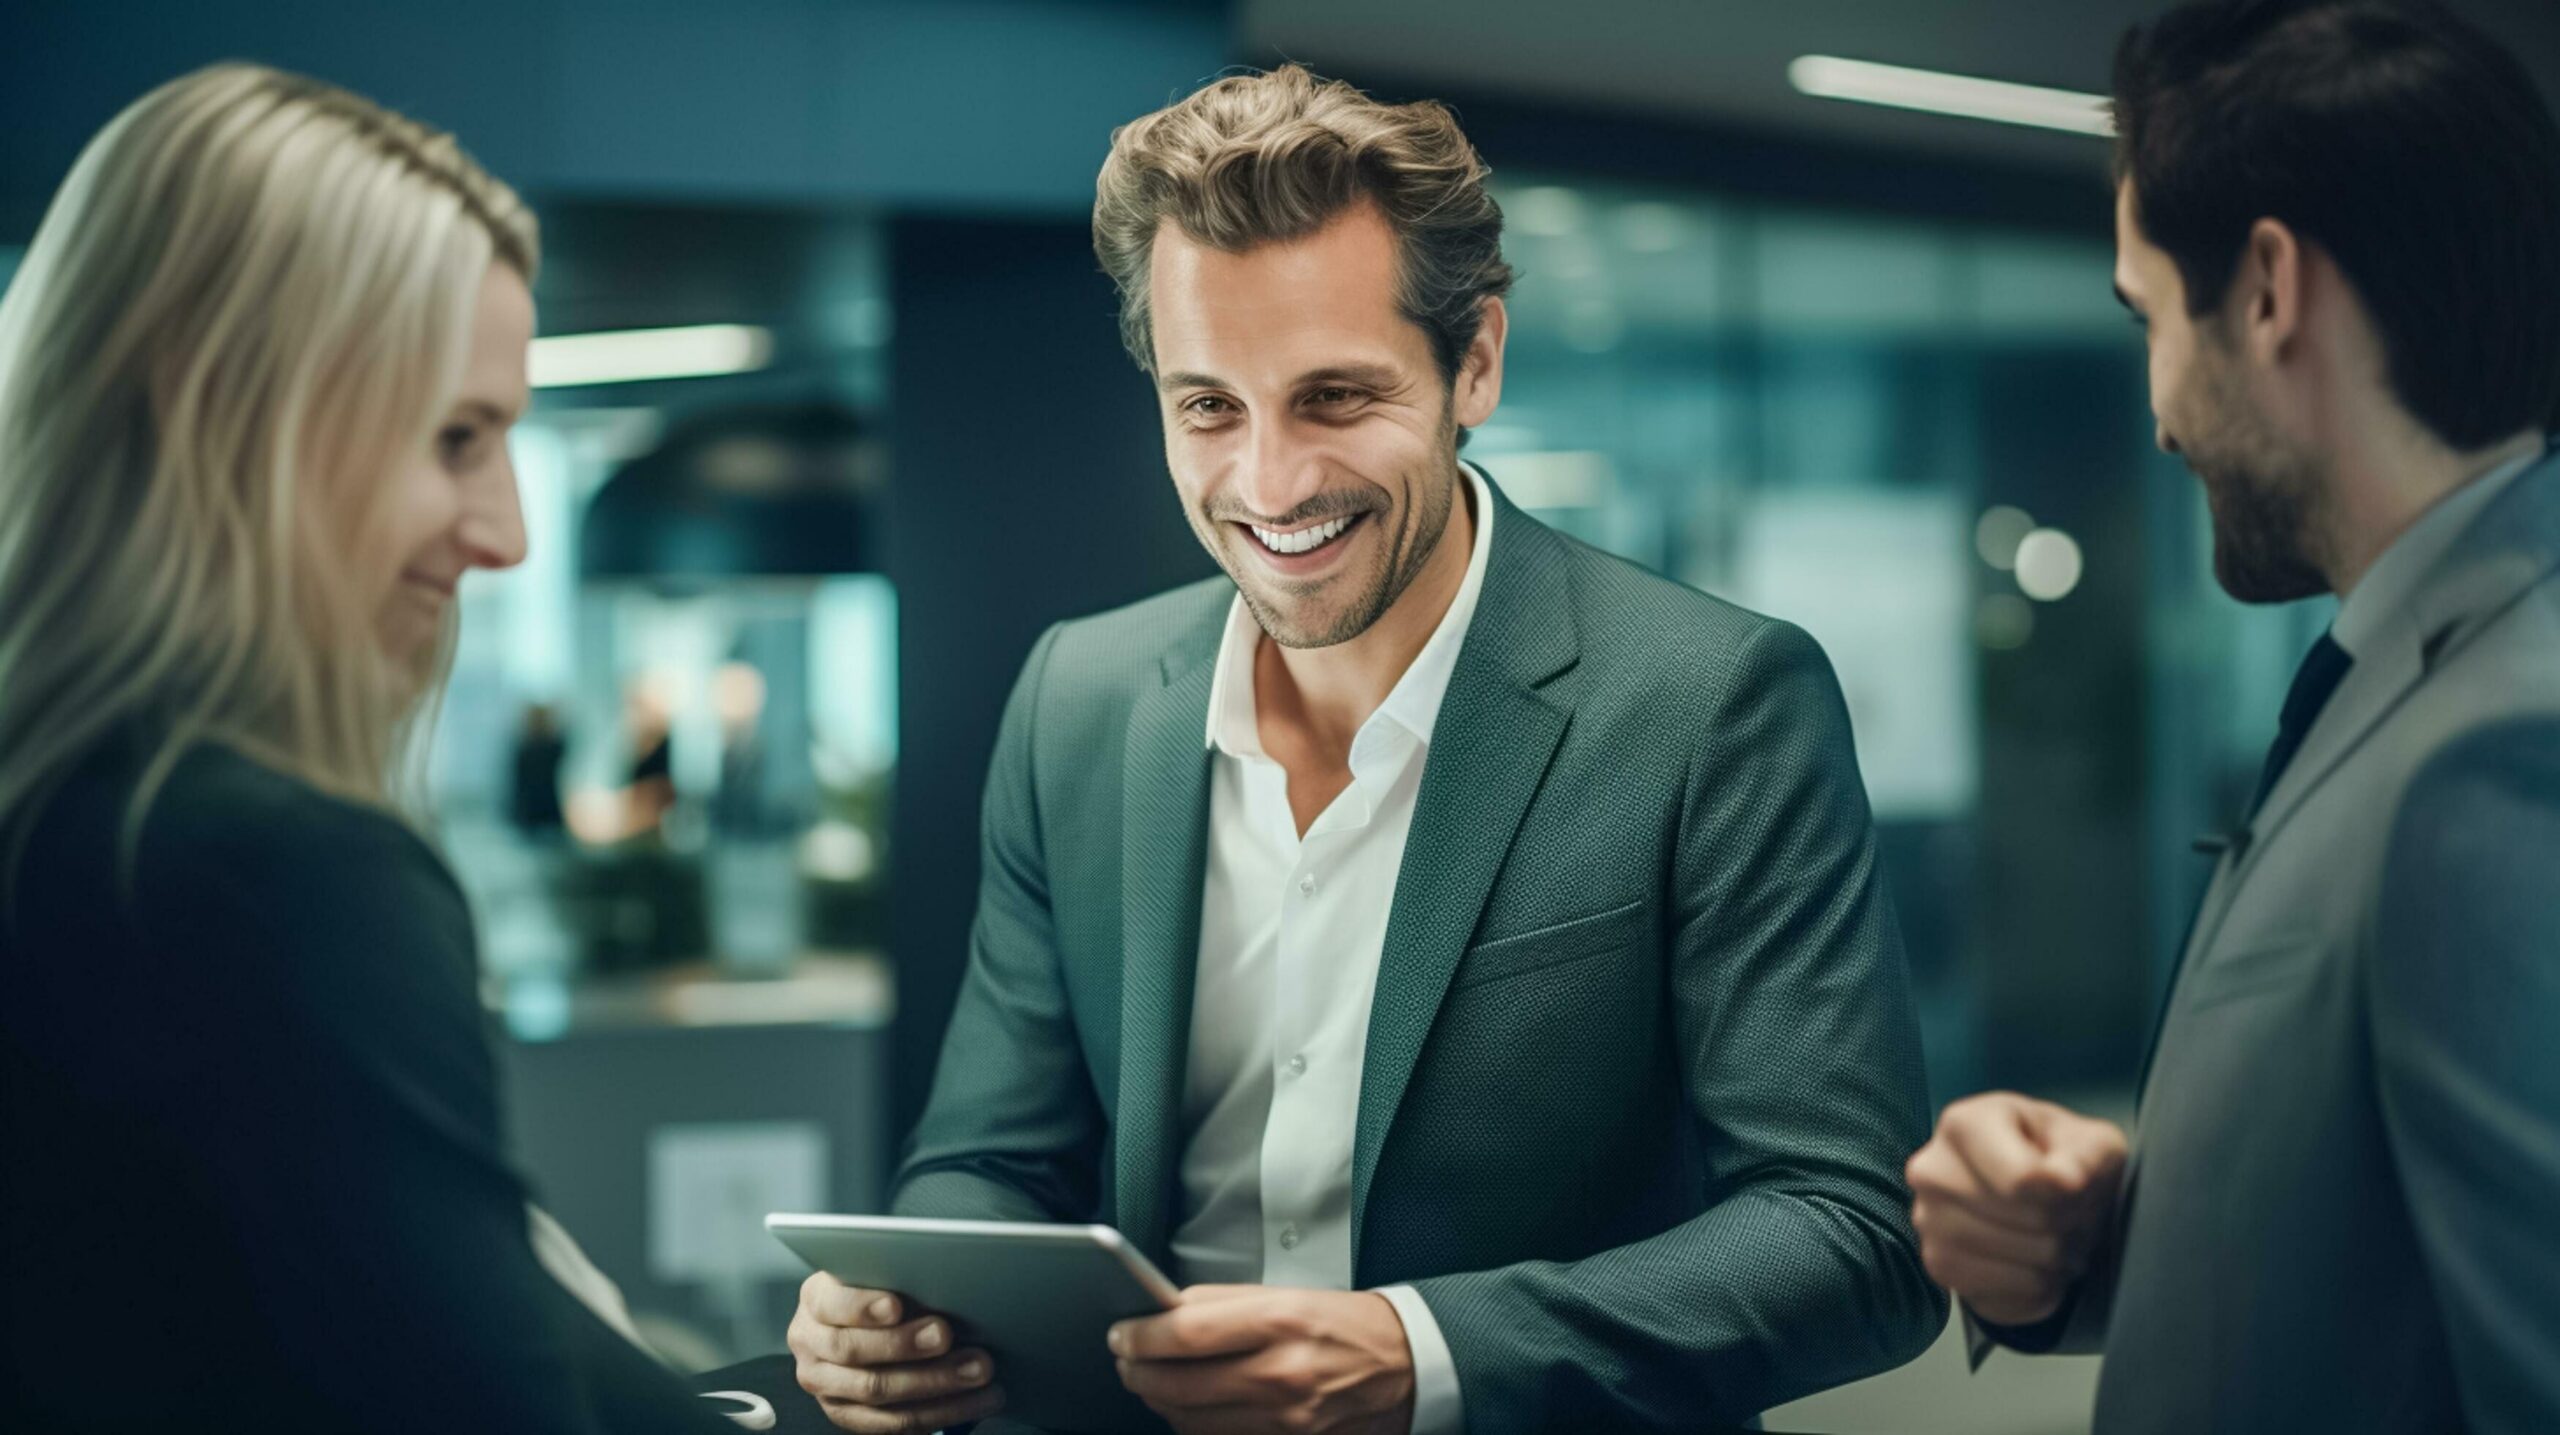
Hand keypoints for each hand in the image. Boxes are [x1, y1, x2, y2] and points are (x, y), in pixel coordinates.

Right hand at [787, 1271, 1005, 1432]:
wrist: (863, 1326)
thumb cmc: (880, 1292)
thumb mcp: (881, 1275)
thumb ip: (900, 1280)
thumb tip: (947, 1285)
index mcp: (815, 1300)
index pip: (829, 1303)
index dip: (861, 1306)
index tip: (896, 1306)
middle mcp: (810, 1343)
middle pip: (851, 1350)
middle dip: (904, 1344)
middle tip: (947, 1335)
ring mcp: (824, 1384)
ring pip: (874, 1390)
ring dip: (933, 1383)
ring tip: (976, 1371)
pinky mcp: (846, 1414)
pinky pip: (889, 1423)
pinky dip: (938, 1413)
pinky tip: (973, 1400)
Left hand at [1109, 1285, 1415, 1434]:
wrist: (1405, 1367)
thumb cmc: (1344, 1324)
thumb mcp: (1287, 1294)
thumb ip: (1221, 1303)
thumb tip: (1162, 1311)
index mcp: (1280, 1322)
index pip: (1186, 1333)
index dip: (1141, 1336)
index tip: (1121, 1333)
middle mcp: (1281, 1375)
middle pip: (1179, 1385)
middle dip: (1138, 1373)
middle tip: (1125, 1359)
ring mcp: (1284, 1420)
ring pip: (1190, 1420)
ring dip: (1160, 1401)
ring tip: (1153, 1379)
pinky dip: (1192, 1424)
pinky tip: (1188, 1405)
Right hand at [1906, 1092, 2128, 1327]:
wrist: (2035, 1196)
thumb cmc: (2056, 1160)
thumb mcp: (2091, 1141)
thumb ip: (2088, 1154)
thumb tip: (2064, 1181)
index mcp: (1965, 1124)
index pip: (2023, 1180)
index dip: (2069, 1194)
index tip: (2077, 1186)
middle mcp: (1932, 1169)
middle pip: (2028, 1219)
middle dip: (2067, 1223)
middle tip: (2072, 1212)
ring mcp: (1928, 1220)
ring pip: (2019, 1260)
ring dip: (2056, 1258)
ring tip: (2057, 1237)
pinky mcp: (1938, 1264)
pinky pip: (2004, 1293)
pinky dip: (2035, 1285)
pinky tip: (2035, 1261)